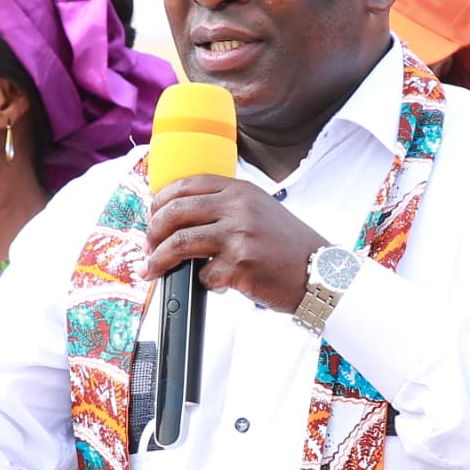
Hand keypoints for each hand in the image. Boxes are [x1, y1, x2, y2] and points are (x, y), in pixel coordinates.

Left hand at [144, 177, 328, 314]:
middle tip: (148, 247)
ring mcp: (238, 235)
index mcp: (240, 190)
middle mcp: (238, 208)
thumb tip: (182, 220)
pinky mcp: (240, 265)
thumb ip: (226, 209)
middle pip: (175, 212)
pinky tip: (218, 285)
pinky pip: (203, 275)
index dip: (160, 201)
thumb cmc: (290, 247)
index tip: (152, 218)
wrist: (321, 273)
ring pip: (179, 243)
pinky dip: (205, 283)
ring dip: (158, 260)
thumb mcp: (260, 211)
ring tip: (153, 270)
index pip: (186, 185)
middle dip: (152, 232)